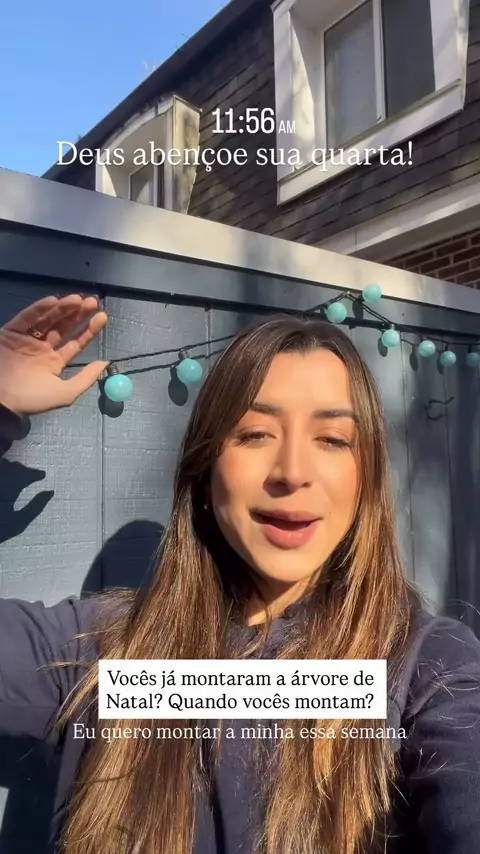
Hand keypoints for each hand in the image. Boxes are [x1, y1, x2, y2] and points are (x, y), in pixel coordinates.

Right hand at [0, 294, 108, 415]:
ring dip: (63, 308)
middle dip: (78, 314)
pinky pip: (27, 318)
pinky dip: (40, 309)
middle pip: (64, 327)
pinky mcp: (10, 333)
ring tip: (77, 299)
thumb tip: (105, 363)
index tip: (102, 316)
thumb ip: (86, 378)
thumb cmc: (31, 398)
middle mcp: (42, 349)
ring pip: (48, 319)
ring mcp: (26, 339)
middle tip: (92, 302)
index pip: (76, 342)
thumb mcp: (65, 393)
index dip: (89, 330)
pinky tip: (54, 301)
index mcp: (55, 362)